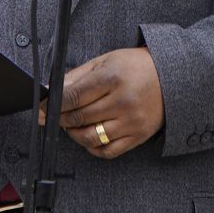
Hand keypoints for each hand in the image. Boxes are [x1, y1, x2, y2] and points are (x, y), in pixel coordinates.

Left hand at [50, 47, 164, 158]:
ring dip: (73, 134)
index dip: (53, 104)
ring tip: (71, 125)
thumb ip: (76, 76)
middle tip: (54, 115)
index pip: (73, 97)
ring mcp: (131, 122)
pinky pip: (107, 151)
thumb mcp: (104, 61)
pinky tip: (89, 135)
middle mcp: (123, 101)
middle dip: (60, 118)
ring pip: (90, 137)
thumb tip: (51, 90)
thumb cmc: (135, 67)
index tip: (42, 107)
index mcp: (113, 78)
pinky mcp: (138, 136)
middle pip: (79, 117)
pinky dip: (92, 147)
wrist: (171, 77)